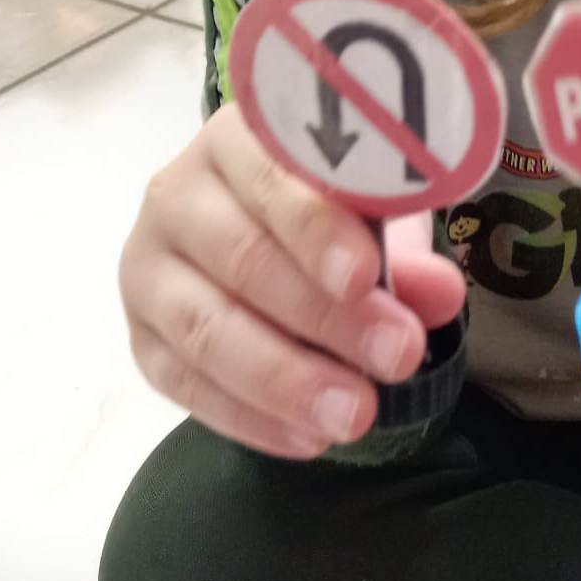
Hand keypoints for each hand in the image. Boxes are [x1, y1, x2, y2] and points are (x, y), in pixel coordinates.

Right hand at [119, 104, 466, 459]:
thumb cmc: (325, 209)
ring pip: (206, 329)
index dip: (317, 230)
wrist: (258, 232)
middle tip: (398, 357)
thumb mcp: (371, 213)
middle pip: (243, 260)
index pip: (271, 179)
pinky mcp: (140, 339)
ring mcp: (148, 270)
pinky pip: (184, 386)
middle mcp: (176, 196)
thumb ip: (404, 249)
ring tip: (357, 415)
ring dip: (286, 379)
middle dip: (324, 318)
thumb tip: (439, 293)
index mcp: (235, 141)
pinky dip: (249, 419)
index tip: (367, 278)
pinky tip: (308, 439)